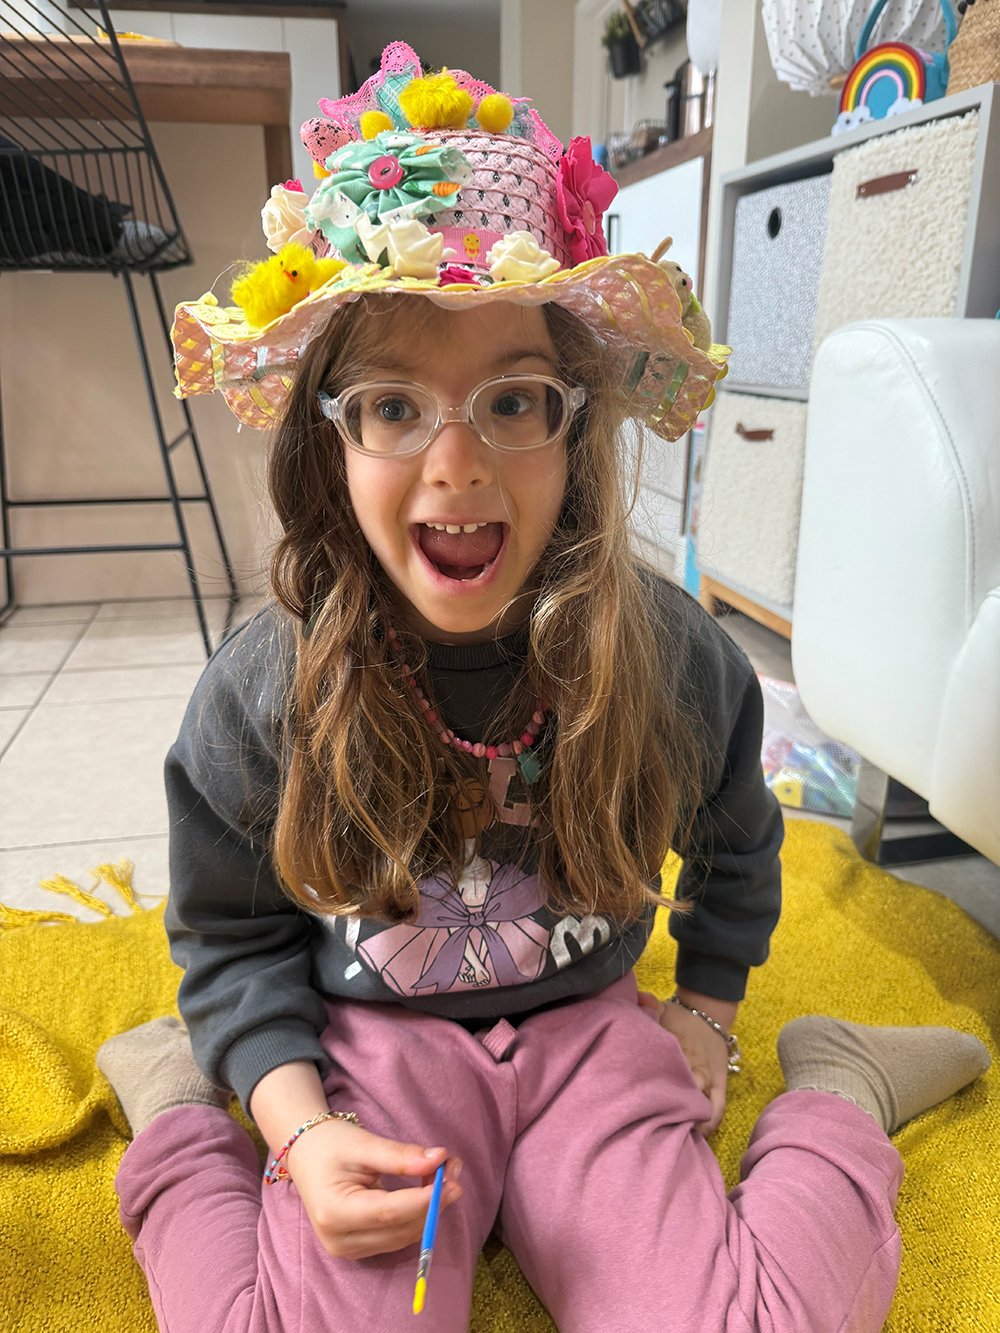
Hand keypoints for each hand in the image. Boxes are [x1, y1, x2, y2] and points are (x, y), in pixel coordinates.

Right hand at [285, 1117, 463, 1259]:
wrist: (306, 1154)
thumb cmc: (331, 1144)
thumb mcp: (364, 1144)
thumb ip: (400, 1156)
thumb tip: (439, 1159)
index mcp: (334, 1211)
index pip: (388, 1212)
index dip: (423, 1199)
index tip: (451, 1179)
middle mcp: (339, 1239)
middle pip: (399, 1228)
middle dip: (432, 1202)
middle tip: (454, 1168)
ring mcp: (347, 1249)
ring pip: (402, 1236)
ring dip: (429, 1209)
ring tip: (446, 1173)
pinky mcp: (358, 1248)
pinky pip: (396, 1236)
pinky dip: (416, 1216)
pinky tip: (429, 1191)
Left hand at [638, 989, 736, 1135]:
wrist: (710, 1012)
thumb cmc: (679, 1016)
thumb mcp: (663, 1009)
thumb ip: (649, 1006)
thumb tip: (640, 999)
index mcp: (678, 1049)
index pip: (665, 1070)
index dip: (653, 1089)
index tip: (637, 1106)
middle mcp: (694, 1066)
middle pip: (681, 1093)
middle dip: (669, 1112)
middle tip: (653, 1130)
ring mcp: (708, 1078)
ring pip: (700, 1105)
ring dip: (688, 1121)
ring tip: (674, 1139)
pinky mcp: (720, 1085)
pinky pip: (719, 1108)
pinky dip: (709, 1123)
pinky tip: (698, 1135)